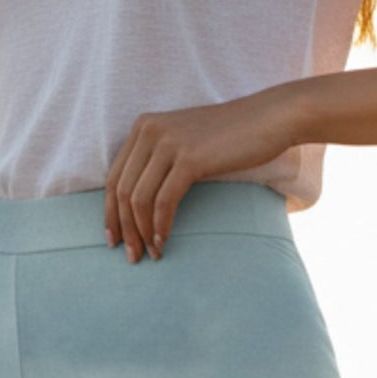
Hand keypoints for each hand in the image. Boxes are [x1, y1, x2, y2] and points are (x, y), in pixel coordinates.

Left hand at [103, 86, 300, 261]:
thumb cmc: (229, 138)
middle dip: (124, 230)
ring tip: (151, 255)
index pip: (114, 178)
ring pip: (138, 199)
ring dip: (142, 233)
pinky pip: (163, 202)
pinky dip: (161, 227)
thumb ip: (159, 163)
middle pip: (122, 191)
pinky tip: (164, 243)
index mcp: (143, 126)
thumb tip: (138, 204)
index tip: (113, 241)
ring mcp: (168, 142)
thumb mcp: (184, 144)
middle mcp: (150, 131)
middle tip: (132, 257)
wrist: (266, 119)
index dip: (110, 214)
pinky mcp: (189, 158)